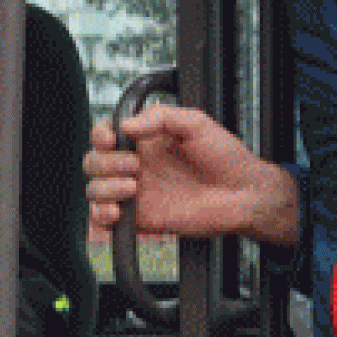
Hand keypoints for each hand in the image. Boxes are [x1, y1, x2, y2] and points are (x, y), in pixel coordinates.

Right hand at [83, 105, 298, 243]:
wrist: (242, 193)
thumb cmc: (225, 158)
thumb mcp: (195, 123)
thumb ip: (161, 116)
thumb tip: (127, 124)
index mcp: (144, 142)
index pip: (105, 135)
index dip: (100, 135)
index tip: (111, 138)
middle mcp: (136, 167)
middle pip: (94, 162)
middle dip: (105, 163)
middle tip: (133, 166)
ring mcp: (135, 194)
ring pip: (95, 190)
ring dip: (104, 189)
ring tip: (132, 189)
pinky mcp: (140, 219)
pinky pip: (107, 221)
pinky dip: (101, 217)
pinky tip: (117, 212)